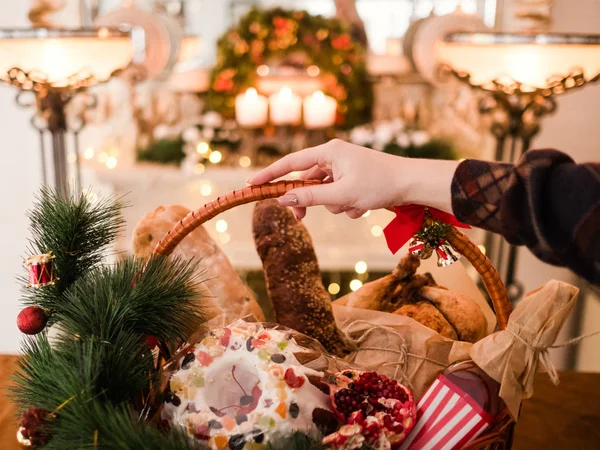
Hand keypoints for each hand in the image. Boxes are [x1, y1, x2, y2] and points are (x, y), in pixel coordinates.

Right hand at [247, 139, 458, 218]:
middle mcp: (333, 156)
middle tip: (300, 219)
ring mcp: (343, 168)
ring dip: (336, 205)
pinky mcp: (353, 179)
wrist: (412, 184)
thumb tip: (282, 199)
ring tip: (356, 204)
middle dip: (310, 201)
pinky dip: (347, 204)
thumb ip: (310, 196)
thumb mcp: (341, 193)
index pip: (290, 163)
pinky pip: (339, 196)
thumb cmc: (379, 183)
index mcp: (328, 152)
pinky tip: (364, 205)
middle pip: (307, 182)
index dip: (270, 175)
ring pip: (324, 193)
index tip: (251, 184)